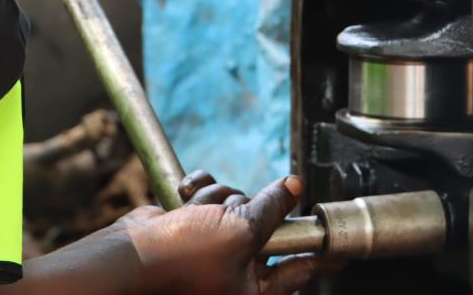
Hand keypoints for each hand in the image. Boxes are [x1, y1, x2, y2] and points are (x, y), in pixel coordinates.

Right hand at [120, 174, 327, 294]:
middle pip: (265, 224)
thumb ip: (273, 209)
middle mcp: (237, 271)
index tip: (344, 246)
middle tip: (228, 216)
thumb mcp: (241, 232)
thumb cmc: (181, 259)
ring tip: (197, 213)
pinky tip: (185, 196)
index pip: (302, 267)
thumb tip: (295, 188)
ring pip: (235, 204)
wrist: (128, 256)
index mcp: (255, 289)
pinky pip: (208, 198)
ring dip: (217, 199)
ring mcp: (214, 249)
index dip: (324, 251)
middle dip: (245, 208)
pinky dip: (197, 192)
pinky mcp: (193, 229)